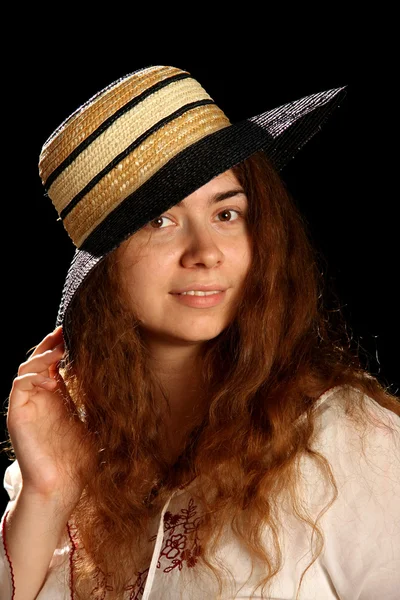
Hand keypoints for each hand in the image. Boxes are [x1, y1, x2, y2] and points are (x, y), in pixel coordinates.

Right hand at [7, 326, 93, 507]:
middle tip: (66, 330)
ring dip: (41, 357)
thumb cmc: (79, 459)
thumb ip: (99, 403)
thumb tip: (125, 384)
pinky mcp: (18, 416)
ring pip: (26, 369)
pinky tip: (50, 377)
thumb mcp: (94, 422)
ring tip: (58, 352)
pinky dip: (32, 377)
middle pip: (39, 360)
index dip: (62, 345)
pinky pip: (19, 387)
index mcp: (56, 397)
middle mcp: (40, 398)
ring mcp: (27, 406)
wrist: (62, 486)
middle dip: (51, 343)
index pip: (55, 363)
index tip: (78, 331)